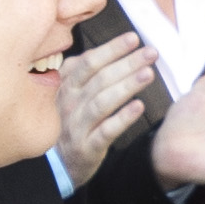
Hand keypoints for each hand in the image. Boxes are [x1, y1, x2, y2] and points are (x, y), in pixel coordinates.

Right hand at [51, 30, 156, 175]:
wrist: (53, 164)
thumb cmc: (67, 121)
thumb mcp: (67, 93)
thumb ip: (82, 72)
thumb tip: (106, 49)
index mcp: (66, 86)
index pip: (89, 62)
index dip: (111, 49)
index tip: (133, 38)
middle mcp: (69, 103)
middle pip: (100, 79)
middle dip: (127, 63)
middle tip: (151, 52)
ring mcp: (77, 126)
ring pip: (102, 102)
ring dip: (127, 86)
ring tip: (149, 74)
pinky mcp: (86, 147)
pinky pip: (105, 131)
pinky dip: (122, 118)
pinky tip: (139, 106)